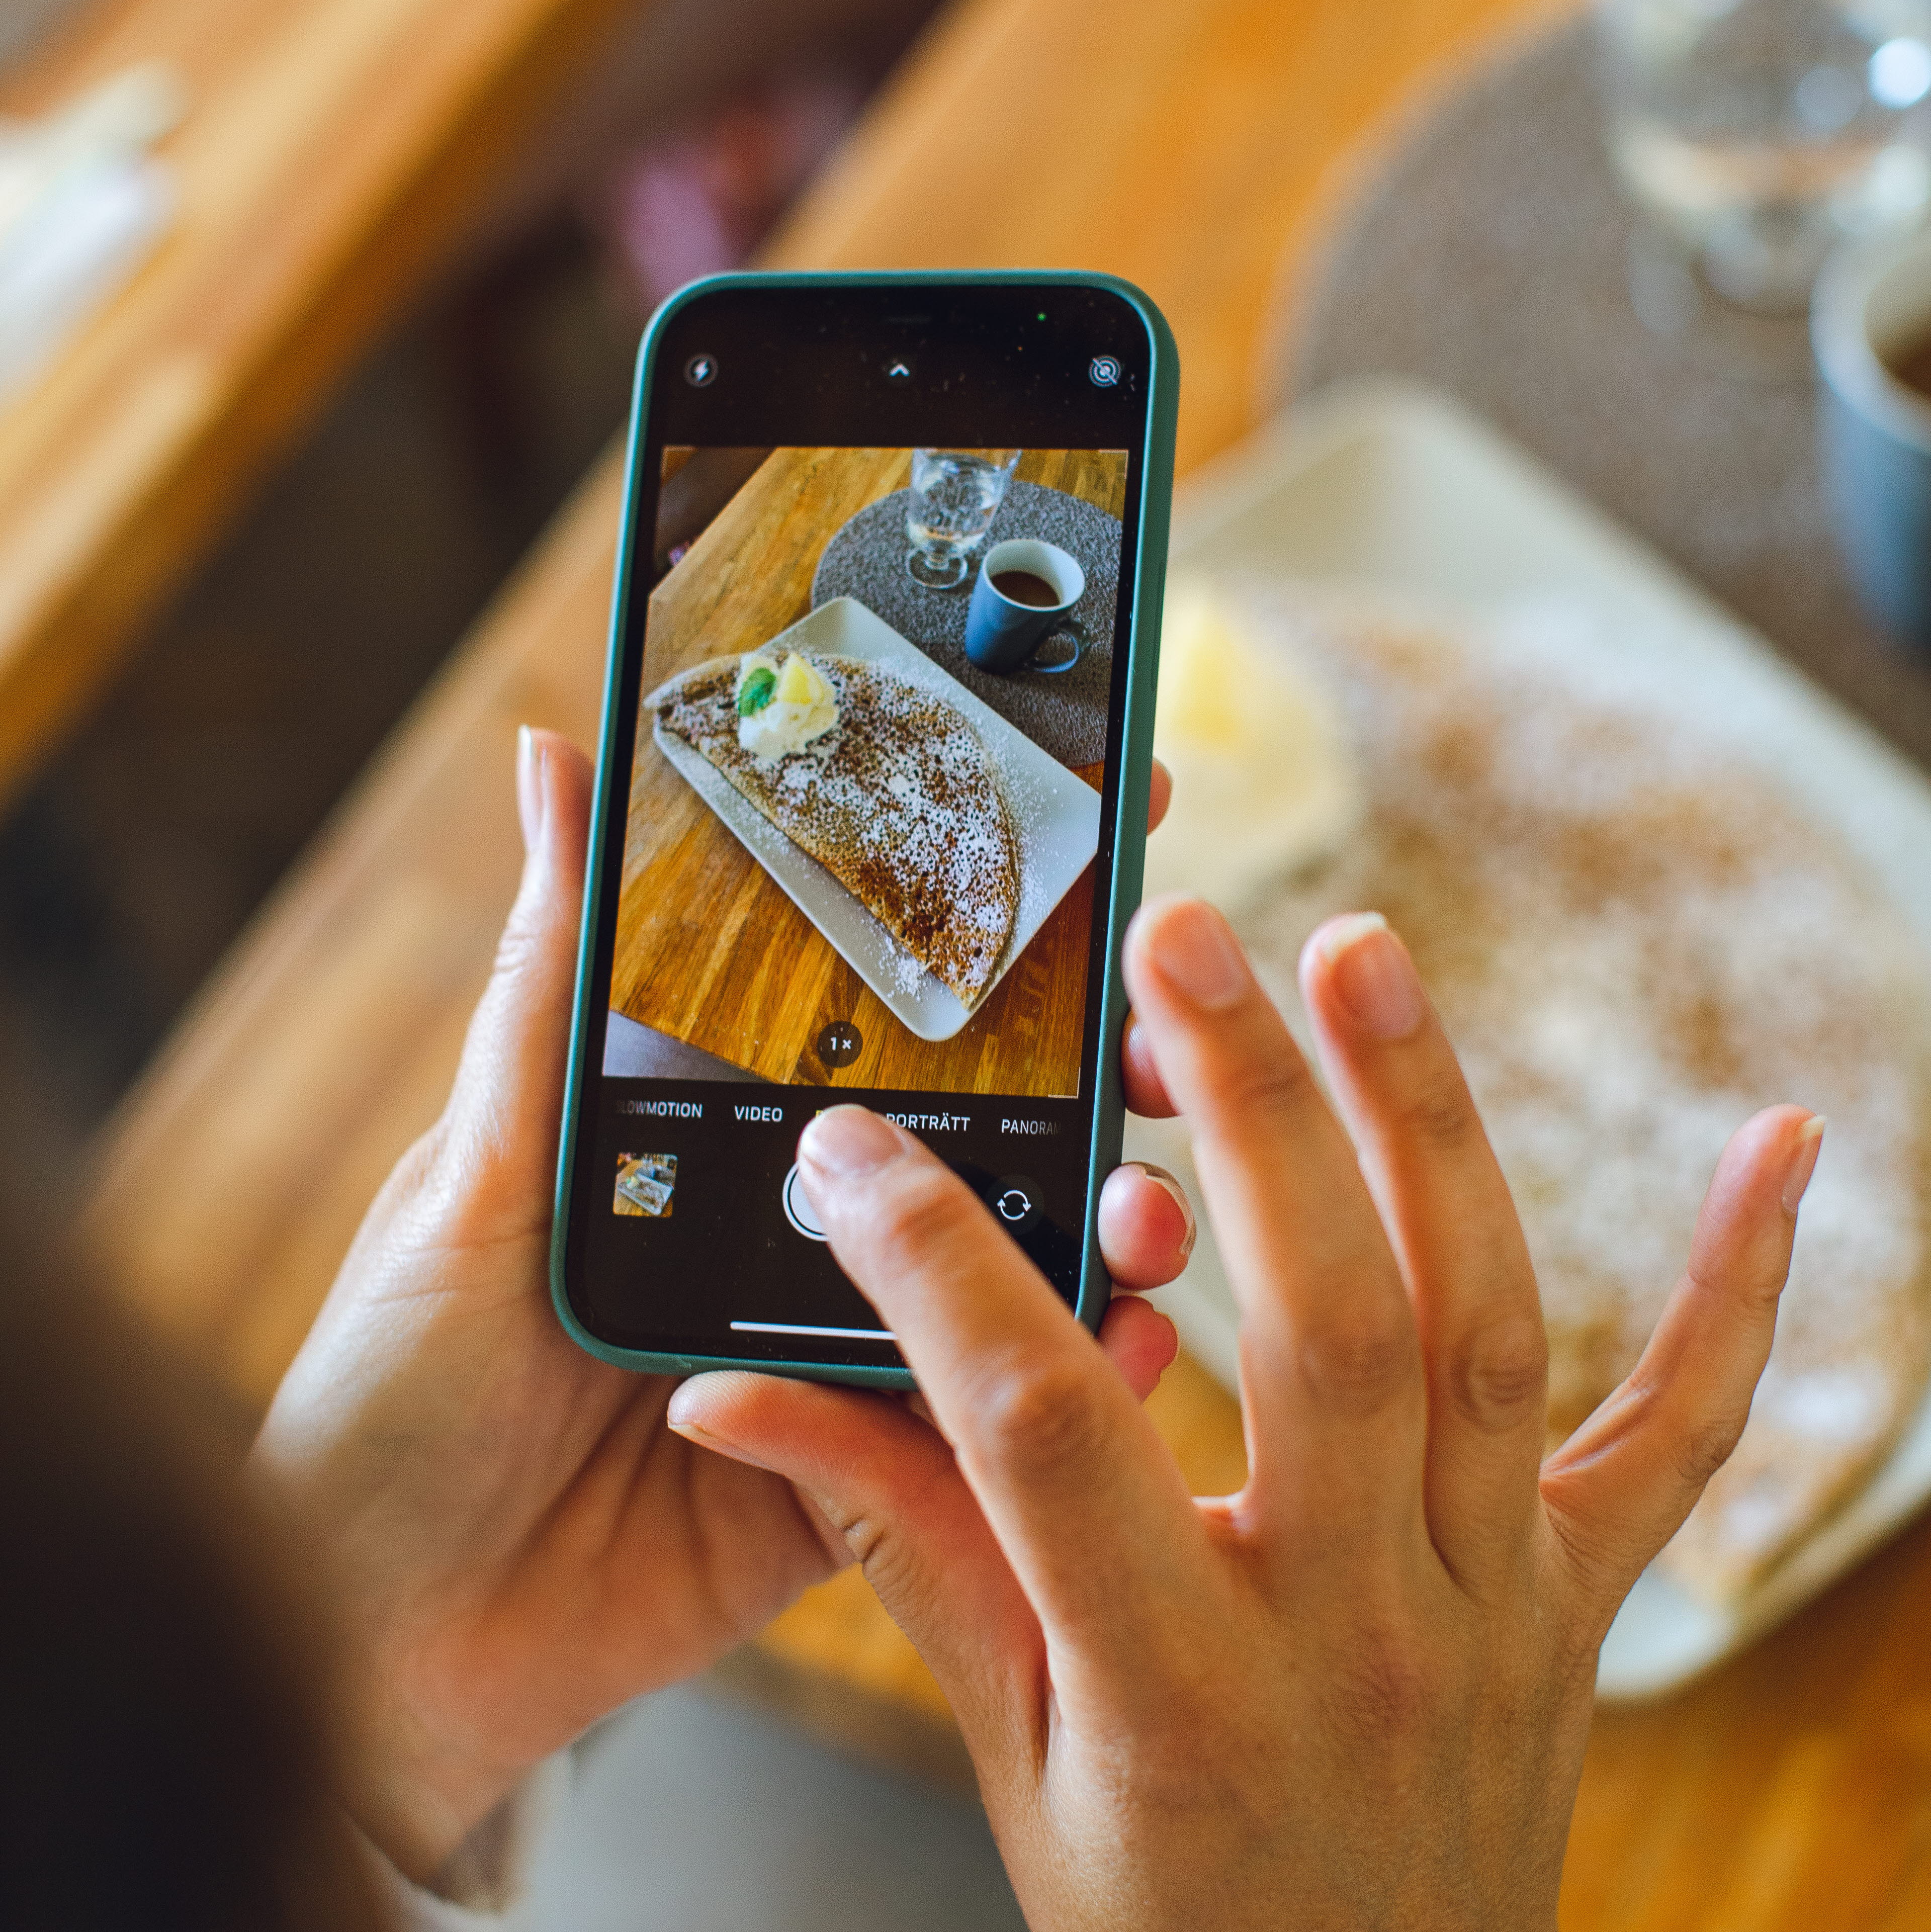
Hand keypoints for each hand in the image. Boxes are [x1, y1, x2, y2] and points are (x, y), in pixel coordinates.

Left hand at [252, 732, 1189, 1882]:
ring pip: (1011, 1272)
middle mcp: (807, 1224)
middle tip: (1169, 1047)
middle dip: (1101, 1078)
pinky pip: (984, 1428)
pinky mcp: (865, 1479)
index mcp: (728, 1130)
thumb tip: (554, 760)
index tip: (1106, 836)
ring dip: (1107, 1229)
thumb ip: (551, 981)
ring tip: (1147, 1216)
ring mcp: (846, 1347)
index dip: (999, 928)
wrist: (377, 1633)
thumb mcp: (483, 1163)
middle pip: (985, 1131)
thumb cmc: (399, 1377)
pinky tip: (1120, 1353)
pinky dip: (1065, 1391)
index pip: (885, 1007)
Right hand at [668, 898, 1821, 1931]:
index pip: (1045, 1434)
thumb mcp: (1009, 1750)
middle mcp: (1362, 1634)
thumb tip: (738, 1401)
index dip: (941, 1271)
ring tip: (1364, 953)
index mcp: (1179, 1692)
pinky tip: (1782, 1144)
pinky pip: (1684, 1434)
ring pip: (1488, 1335)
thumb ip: (894, 1547)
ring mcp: (1497, 1609)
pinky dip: (1740, 1286)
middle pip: (1328, 1335)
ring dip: (1432, 1126)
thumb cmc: (1160, 1918)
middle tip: (1189, 940)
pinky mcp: (1583, 1598)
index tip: (864, 1148)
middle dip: (1253, 1115)